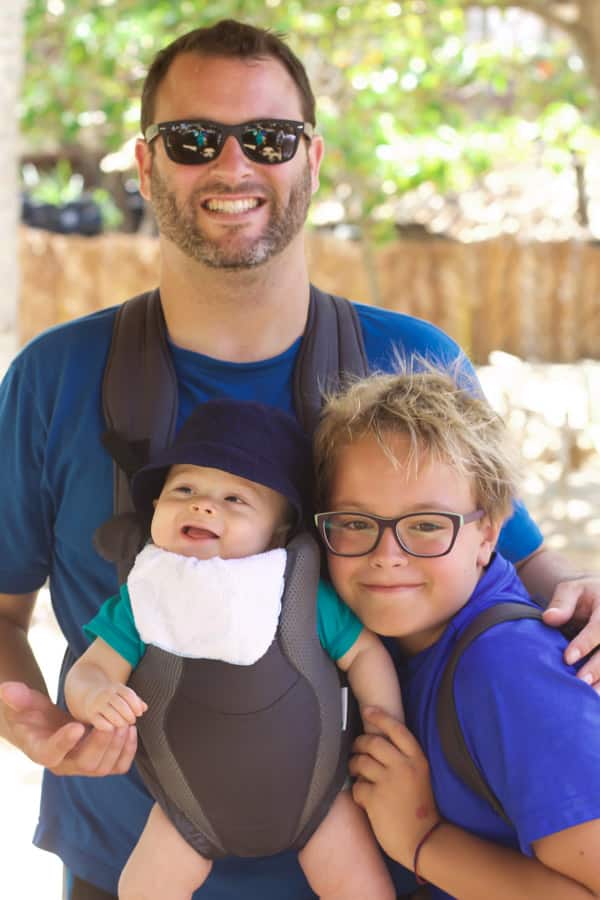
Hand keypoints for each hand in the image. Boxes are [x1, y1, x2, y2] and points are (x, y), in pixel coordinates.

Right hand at [0, 681, 137, 775]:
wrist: (43, 726)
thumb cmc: (30, 714)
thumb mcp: (22, 703)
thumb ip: (17, 697)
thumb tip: (6, 688)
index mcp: (42, 751)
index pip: (51, 754)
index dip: (64, 743)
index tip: (77, 726)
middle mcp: (63, 763)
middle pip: (85, 764)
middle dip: (101, 744)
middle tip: (113, 723)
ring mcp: (82, 766)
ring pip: (103, 767)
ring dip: (118, 747)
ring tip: (126, 724)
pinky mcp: (98, 763)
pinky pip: (116, 767)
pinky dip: (127, 752)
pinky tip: (131, 731)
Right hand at [86, 683, 146, 730]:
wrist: (88, 694)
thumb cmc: (111, 697)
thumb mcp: (123, 694)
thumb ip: (135, 700)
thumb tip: (144, 708)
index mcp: (116, 687)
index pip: (128, 694)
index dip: (136, 705)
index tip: (140, 713)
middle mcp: (106, 694)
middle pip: (120, 704)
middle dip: (129, 715)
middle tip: (132, 720)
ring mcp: (97, 704)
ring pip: (111, 714)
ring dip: (120, 722)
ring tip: (124, 725)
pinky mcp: (90, 714)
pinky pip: (100, 722)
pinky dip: (108, 727)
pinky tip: (112, 728)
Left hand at [349, 706, 439, 868]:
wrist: (424, 841)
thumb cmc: (419, 808)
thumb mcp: (420, 776)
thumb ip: (404, 759)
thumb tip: (378, 741)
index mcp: (417, 759)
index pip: (396, 729)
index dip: (380, 717)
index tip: (368, 710)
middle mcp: (403, 767)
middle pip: (373, 742)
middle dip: (359, 743)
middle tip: (356, 748)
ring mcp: (389, 782)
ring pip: (361, 761)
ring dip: (354, 765)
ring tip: (356, 771)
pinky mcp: (376, 799)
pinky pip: (357, 786)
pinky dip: (357, 790)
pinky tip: (364, 797)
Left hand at [542, 576, 599, 689]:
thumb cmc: (585, 596)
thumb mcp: (573, 589)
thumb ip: (562, 603)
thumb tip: (549, 618)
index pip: (599, 627)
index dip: (585, 643)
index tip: (567, 659)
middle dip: (598, 667)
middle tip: (581, 683)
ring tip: (592, 696)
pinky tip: (597, 696)